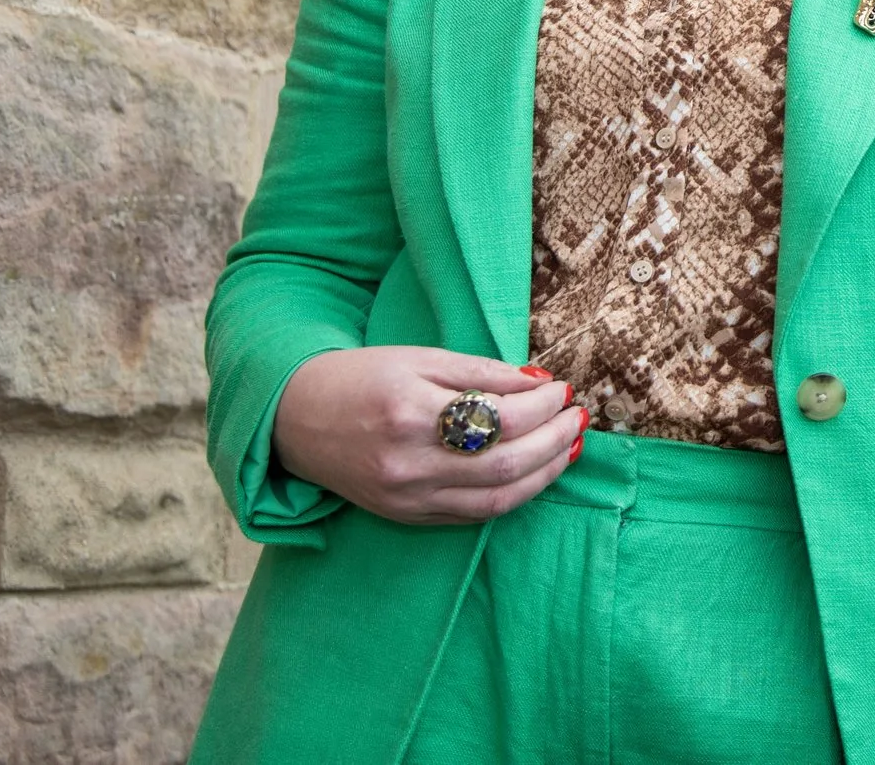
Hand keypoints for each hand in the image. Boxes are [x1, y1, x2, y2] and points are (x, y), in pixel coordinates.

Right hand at [271, 347, 592, 525]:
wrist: (295, 419)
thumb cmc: (361, 378)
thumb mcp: (419, 358)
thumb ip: (480, 372)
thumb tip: (539, 382)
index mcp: (410, 413)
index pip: (499, 420)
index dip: (542, 407)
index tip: (563, 389)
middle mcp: (409, 464)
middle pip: (504, 466)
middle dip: (553, 442)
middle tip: (580, 418)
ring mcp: (407, 498)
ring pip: (495, 500)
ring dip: (543, 475)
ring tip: (570, 447)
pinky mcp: (406, 517)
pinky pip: (472, 515)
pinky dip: (512, 496)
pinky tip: (535, 473)